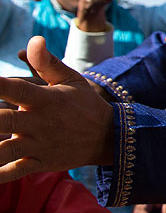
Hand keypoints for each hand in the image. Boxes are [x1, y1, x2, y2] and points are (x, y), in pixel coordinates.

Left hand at [0, 37, 115, 183]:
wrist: (109, 136)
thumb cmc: (84, 104)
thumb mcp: (70, 79)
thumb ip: (47, 62)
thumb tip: (32, 40)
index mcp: (45, 99)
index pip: (15, 88)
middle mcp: (40, 122)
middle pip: (4, 120)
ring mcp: (39, 145)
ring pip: (5, 150)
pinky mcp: (41, 162)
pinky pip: (15, 171)